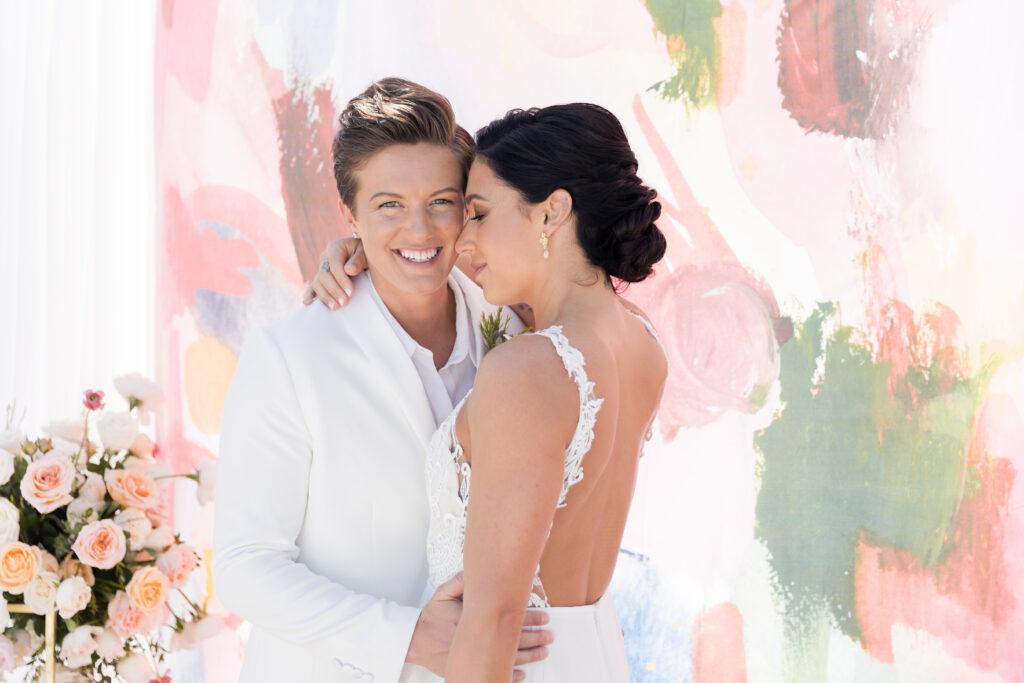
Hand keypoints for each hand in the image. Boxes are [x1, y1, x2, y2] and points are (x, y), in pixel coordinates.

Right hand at [301, 236, 367, 308]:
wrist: (363, 255)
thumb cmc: (365, 253)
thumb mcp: (365, 253)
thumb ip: (358, 260)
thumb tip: (349, 270)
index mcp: (335, 248)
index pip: (335, 265)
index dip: (341, 280)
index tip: (351, 292)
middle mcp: (325, 258)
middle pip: (325, 276)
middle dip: (334, 290)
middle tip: (345, 302)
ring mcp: (322, 268)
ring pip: (318, 283)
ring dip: (325, 296)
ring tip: (335, 307)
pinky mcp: (321, 279)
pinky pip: (313, 286)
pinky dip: (310, 294)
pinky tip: (307, 302)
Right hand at [406, 574, 552, 680]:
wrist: (415, 641)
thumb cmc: (432, 616)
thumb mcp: (443, 594)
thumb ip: (459, 582)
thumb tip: (475, 572)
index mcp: (474, 619)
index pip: (508, 617)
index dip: (529, 616)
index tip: (545, 616)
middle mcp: (477, 639)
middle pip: (512, 639)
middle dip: (534, 637)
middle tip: (550, 635)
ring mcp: (473, 656)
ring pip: (507, 658)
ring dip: (528, 656)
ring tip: (544, 652)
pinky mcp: (468, 668)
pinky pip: (492, 674)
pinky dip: (508, 677)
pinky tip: (521, 675)